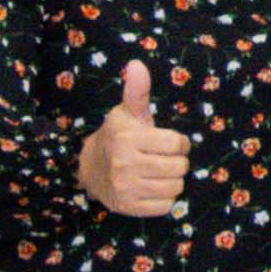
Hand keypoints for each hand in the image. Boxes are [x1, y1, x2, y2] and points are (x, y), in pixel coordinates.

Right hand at [78, 60, 189, 217]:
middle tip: (161, 158)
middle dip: (177, 162)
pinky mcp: (127, 207)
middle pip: (180, 167)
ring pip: (176, 187)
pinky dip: (164, 198)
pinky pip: (166, 206)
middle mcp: (124, 163)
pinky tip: (150, 187)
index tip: (167, 142)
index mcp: (127, 138)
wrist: (89, 168)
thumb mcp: (128, 112)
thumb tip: (136, 64)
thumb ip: (138, 90)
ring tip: (157, 172)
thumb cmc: (120, 136)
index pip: (178, 144)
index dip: (179, 143)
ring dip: (172, 180)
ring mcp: (124, 188)